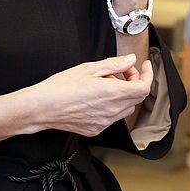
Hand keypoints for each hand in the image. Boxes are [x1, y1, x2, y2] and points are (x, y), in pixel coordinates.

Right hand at [29, 54, 152, 135]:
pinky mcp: (95, 129)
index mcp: (112, 93)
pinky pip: (112, 118)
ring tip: (106, 84)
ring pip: (126, 109)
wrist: (41, 107)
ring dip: (124, 95)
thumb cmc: (60, 87)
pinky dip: (112, 107)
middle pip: (137, 98)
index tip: (144, 66)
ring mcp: (104, 122)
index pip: (143, 87)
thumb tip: (129, 60)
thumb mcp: (89, 68)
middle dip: (134, 82)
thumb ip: (114, 65)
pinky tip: (97, 98)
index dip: (147, 75)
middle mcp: (111, 111)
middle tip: (122, 72)